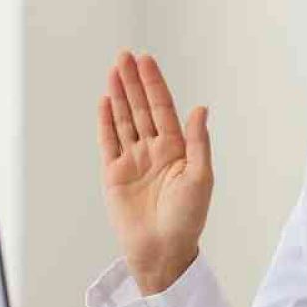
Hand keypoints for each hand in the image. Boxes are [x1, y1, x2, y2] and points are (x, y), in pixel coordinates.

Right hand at [97, 51, 212, 293]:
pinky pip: (109, 142)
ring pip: (124, 120)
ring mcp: (133, 161)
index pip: (163, 109)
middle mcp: (154, 151)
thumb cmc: (188, 219)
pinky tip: (105, 101)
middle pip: (141, 109)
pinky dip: (106, 121)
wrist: (162, 251)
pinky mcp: (114, 175)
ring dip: (119, 96)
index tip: (146, 61)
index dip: (154, 85)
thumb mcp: (200, 178)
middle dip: (133, 82)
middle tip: (124, 56)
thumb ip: (198, 142)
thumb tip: (200, 108)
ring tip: (114, 70)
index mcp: (177, 150)